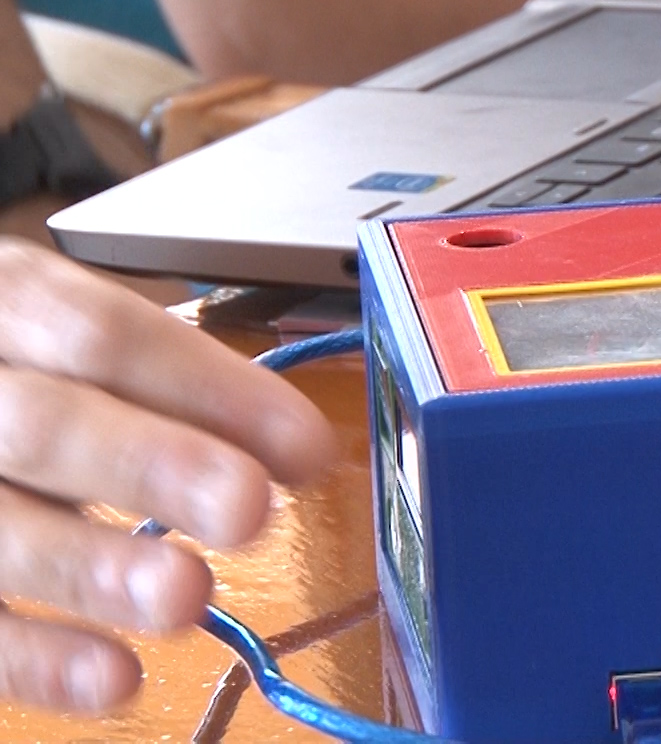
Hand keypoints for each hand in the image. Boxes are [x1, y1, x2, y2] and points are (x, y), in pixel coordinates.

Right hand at [0, 238, 336, 711]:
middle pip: (45, 426)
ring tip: (187, 598)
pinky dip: (36, 661)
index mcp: (7, 303)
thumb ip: (169, 387)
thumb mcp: (72, 338)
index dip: (209, 389)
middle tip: (246, 508)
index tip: (306, 446)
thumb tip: (301, 452)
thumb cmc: (24, 371)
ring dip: (95, 569)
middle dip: (151, 465)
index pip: (103, 335)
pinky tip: (116, 680)